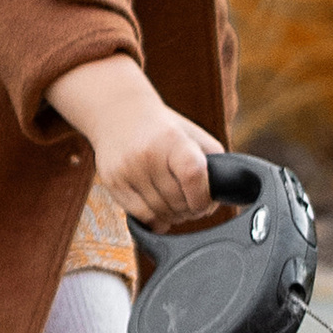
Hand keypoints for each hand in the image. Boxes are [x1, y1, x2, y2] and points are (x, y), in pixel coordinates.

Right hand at [46, 55, 220, 225]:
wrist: (118, 112)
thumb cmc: (163, 128)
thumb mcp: (193, 135)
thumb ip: (213, 162)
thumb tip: (220, 197)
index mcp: (172, 139)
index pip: (193, 175)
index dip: (204, 197)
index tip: (207, 202)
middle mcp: (148, 154)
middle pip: (177, 201)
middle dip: (190, 209)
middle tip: (193, 204)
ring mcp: (127, 169)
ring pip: (160, 212)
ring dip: (174, 216)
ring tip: (177, 206)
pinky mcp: (112, 181)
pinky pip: (140, 216)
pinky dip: (155, 220)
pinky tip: (160, 212)